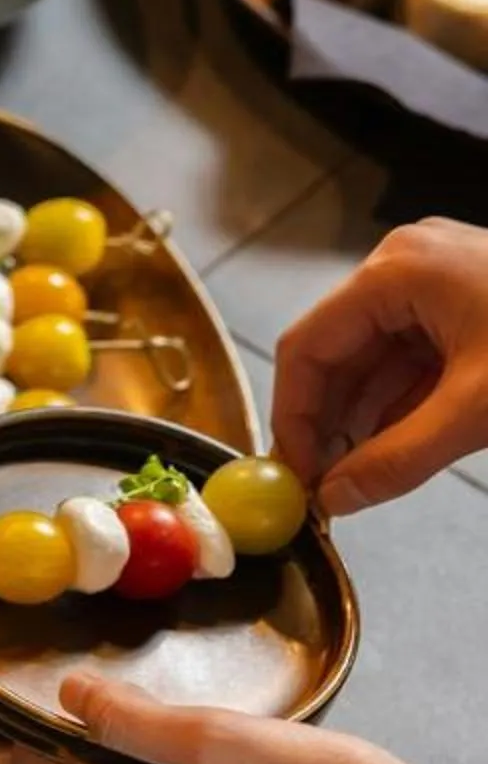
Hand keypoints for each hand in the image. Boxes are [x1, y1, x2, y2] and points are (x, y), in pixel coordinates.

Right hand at [272, 218, 487, 516]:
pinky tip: (401, 443)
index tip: (294, 475)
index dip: (293, 416)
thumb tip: (336, 501)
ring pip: (377, 354)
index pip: (308, 346)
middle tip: (326, 484)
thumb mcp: (477, 413)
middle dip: (331, 420)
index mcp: (396, 271)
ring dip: (368, 415)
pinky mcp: (468, 297)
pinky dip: (405, 399)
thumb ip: (397, 459)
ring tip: (364, 474)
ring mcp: (438, 276)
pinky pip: (415, 351)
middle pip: (339, 349)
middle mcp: (406, 263)